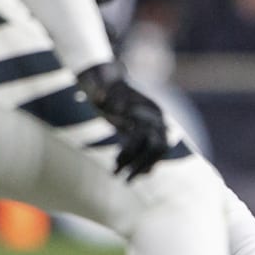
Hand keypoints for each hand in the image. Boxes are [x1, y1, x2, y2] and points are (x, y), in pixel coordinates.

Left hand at [77, 62, 170, 176]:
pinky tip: (129, 173)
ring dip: (141, 166)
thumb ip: (101, 90)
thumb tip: (99, 98)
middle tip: (121, 178)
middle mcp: (155, 117)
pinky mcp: (146, 131)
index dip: (130, 152)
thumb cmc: (101, 83)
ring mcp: (153, 124)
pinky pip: (151, 151)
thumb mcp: (99, 86)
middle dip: (139, 164)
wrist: (105, 76)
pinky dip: (142, 163)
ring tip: (124, 178)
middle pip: (156, 147)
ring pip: (156, 152)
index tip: (115, 165)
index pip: (145, 135)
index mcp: (147, 107)